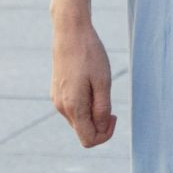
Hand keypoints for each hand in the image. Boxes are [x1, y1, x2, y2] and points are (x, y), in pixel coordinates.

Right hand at [51, 22, 116, 147]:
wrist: (70, 33)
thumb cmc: (90, 55)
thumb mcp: (103, 82)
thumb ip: (102, 108)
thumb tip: (102, 128)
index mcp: (73, 107)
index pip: (88, 140)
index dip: (106, 135)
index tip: (115, 116)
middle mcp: (62, 107)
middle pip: (83, 131)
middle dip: (100, 124)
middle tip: (111, 104)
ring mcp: (57, 100)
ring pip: (78, 120)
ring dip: (93, 114)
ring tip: (100, 90)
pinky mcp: (57, 92)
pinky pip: (73, 109)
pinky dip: (85, 105)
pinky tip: (91, 86)